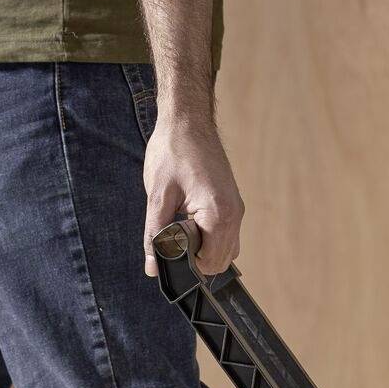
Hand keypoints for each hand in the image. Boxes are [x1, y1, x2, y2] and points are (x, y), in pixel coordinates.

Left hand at [142, 112, 243, 277]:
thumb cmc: (172, 151)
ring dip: (204, 248)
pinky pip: (227, 234)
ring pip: (226, 250)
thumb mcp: (158, 196)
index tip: (170, 245)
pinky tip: (190, 220)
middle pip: (221, 262)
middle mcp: (234, 214)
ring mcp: (236, 209)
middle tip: (175, 234)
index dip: (187, 262)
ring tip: (182, 226)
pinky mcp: (232, 203)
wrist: (188, 120)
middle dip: (197, 258)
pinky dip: (210, 237)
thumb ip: (154, 235)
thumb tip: (152, 267)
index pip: (210, 263)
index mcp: (218, 213)